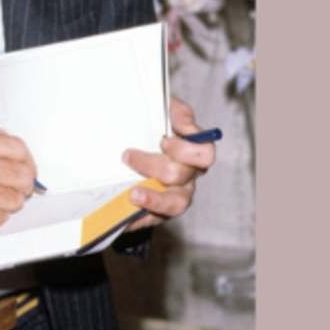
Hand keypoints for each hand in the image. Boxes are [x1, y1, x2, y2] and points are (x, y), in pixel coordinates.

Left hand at [121, 96, 215, 230]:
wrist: (132, 147)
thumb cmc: (153, 126)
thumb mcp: (165, 110)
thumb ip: (176, 110)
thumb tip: (182, 121)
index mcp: (194, 151)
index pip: (205, 153)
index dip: (186, 148)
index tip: (163, 140)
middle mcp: (189, 175)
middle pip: (182, 175)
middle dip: (153, 165)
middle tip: (128, 156)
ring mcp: (176, 194)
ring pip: (176, 204)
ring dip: (155, 199)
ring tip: (133, 194)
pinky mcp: (160, 211)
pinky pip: (154, 219)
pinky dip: (140, 219)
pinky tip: (125, 215)